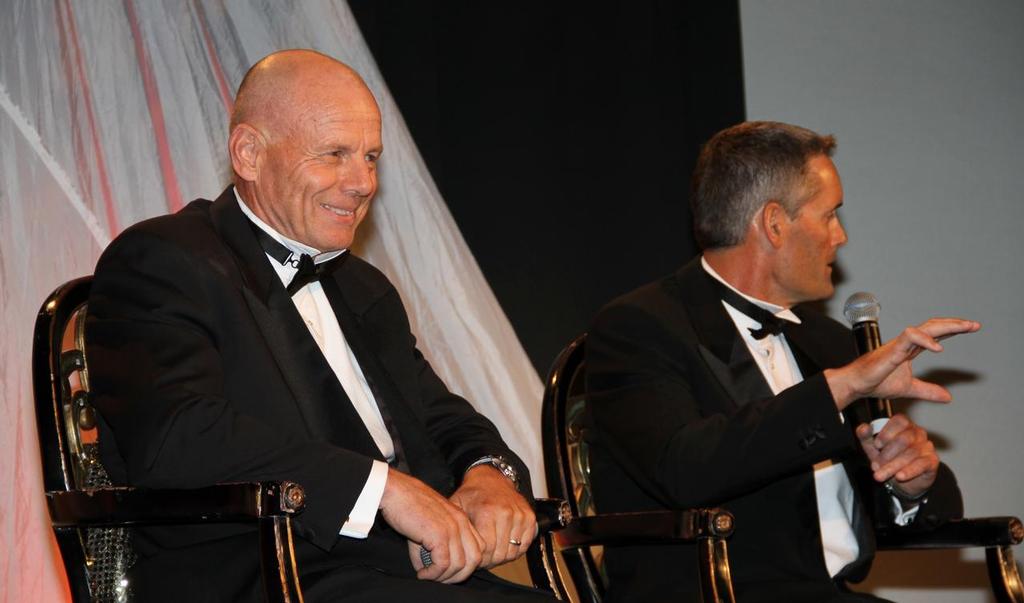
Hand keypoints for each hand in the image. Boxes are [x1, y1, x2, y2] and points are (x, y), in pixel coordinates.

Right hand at [379, 468, 483, 582]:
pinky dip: (433, 574)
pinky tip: (422, 573)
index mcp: (461, 518)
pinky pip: (443, 564)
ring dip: (444, 577)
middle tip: (439, 579)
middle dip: (459, 575)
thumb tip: (429, 569)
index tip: (447, 570)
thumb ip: (435, 545)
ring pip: (460, 565)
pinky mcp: (439, 534)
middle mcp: (461, 522)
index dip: (466, 564)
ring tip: (428, 576)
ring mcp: (452, 528)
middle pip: (475, 559)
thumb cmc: (407, 504)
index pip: (478, 548)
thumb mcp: (428, 523)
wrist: (395, 490)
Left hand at [449, 465, 535, 567]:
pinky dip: (515, 549)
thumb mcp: (457, 507)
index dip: (479, 559)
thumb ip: (455, 527)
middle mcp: (506, 513)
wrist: (491, 478)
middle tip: (483, 557)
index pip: (487, 550)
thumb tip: (454, 549)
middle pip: (500, 553)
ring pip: (513, 552)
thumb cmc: (473, 494)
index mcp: (487, 512)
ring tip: (493, 551)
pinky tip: (504, 544)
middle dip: (490, 560)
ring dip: (503, 556)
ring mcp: (520, 515)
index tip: (474, 557)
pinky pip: (525, 545)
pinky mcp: (529, 517)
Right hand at [826, 317, 979, 408]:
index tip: (970, 328)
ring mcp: (899, 344)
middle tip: (974, 325)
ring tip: (963, 328)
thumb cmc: (875, 383)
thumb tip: (947, 396)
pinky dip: (926, 340)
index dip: (953, 329)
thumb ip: (928, 391)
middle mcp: (906, 343)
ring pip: (924, 327)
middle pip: (933, 325)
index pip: (935, 333)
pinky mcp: (892, 349)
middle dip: (954, 324)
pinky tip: (938, 348)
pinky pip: (910, 337)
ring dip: (945, 326)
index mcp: (910, 349)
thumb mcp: (910, 389)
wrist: (857, 385)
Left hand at [855, 413, 937, 497]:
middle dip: (887, 454)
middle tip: (875, 466)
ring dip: (893, 466)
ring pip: (911, 454)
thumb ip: (866, 437)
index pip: (900, 421)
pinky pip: (921, 464)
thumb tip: (863, 427)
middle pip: (904, 439)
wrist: (902, 480)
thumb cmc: (888, 458)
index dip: (887, 433)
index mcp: (904, 425)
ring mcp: (927, 446)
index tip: (877, 445)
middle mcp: (918, 433)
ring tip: (880, 475)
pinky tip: (899, 476)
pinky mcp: (932, 461)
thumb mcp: (873, 448)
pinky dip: (909, 471)